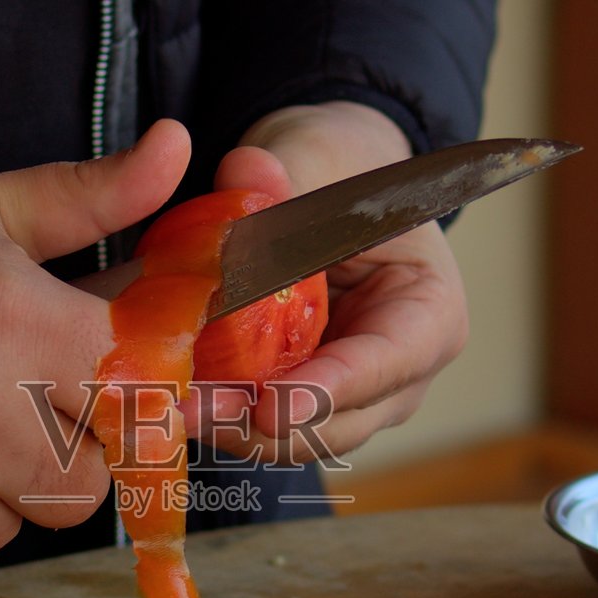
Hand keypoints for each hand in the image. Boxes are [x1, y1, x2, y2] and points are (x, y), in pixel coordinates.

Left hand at [185, 102, 468, 463]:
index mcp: (428, 314)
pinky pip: (256, 424)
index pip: (385, 365)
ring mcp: (346, 397)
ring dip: (229, 427)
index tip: (272, 407)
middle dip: (262, 424)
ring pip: (291, 439)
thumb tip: (244, 170)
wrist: (324, 183)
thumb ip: (284, 173)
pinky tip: (169, 396)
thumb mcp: (317, 158)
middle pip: (335, 424)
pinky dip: (216, 415)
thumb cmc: (340, 171)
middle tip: (194, 409)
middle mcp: (396, 374)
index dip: (327, 392)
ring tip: (171, 406)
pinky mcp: (295, 401)